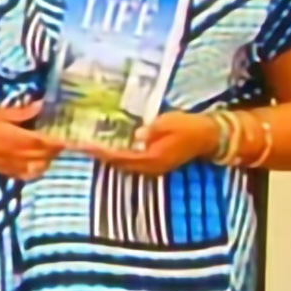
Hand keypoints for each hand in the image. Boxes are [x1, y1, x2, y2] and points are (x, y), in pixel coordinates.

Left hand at [83, 109, 221, 176]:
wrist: (208, 136)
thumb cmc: (188, 126)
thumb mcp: (169, 122)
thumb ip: (152, 130)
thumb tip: (136, 135)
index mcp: (154, 157)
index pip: (122, 156)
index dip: (103, 151)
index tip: (86, 144)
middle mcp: (151, 167)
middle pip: (119, 163)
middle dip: (101, 154)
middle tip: (82, 144)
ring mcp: (153, 168)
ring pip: (124, 165)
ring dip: (108, 156)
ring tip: (90, 146)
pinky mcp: (155, 164)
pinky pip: (131, 163)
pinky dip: (119, 156)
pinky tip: (109, 147)